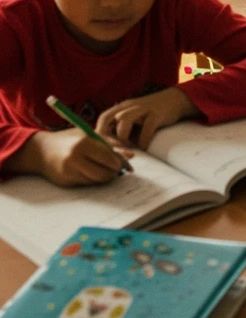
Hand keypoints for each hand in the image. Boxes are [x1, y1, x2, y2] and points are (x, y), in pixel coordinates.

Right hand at [13, 128, 132, 185]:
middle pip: (104, 172)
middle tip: (118, 170)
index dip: (119, 162)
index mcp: (84, 142)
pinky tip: (94, 172)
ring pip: (96, 180)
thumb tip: (131, 156)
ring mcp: (70, 171)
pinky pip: (87, 183)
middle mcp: (76, 157)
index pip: (109, 157)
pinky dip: (94, 180)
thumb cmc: (70, 139)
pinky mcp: (66, 181)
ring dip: (105, 178)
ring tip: (107, 170)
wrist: (42, 151)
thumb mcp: (89, 134)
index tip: (124, 163)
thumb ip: (110, 143)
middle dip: (114, 173)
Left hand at [96, 87, 197, 148]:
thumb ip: (120, 131)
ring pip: (123, 120)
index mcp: (121, 108)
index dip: (99, 137)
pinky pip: (146, 127)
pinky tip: (145, 148)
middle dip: (108, 140)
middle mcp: (128, 106)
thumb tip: (107, 153)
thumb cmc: (151, 116)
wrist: (176, 100)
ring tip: (129, 152)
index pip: (102, 120)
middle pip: (107, 120)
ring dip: (123, 139)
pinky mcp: (156, 113)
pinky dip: (143, 140)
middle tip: (114, 155)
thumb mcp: (133, 121)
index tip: (103, 152)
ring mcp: (142, 108)